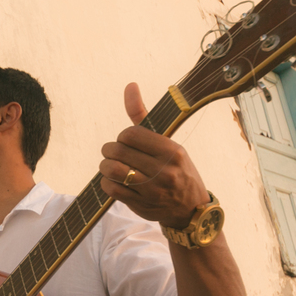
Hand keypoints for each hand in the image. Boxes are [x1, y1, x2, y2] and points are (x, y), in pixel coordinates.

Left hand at [99, 83, 209, 227]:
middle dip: (110, 150)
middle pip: (118, 152)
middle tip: (113, 152)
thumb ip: (143, 116)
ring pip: (112, 171)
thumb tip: (129, 85)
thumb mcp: (168, 142)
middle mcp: (163, 170)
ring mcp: (152, 190)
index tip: (127, 141)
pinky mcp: (140, 205)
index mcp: (172, 151)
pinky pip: (111, 189)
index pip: (131, 134)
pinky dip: (106, 182)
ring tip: (110, 165)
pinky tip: (113, 180)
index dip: (123, 136)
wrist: (190, 209)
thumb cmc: (176, 169)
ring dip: (105, 166)